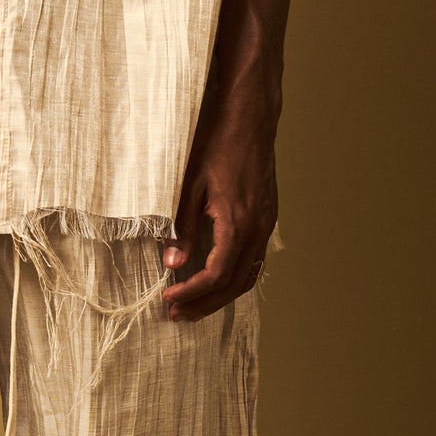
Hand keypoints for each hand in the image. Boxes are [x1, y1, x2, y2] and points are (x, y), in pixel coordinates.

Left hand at [161, 96, 277, 320]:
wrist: (251, 120)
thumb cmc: (218, 145)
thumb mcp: (191, 186)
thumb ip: (182, 228)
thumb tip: (172, 264)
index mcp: (238, 223)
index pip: (215, 274)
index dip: (191, 293)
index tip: (167, 299)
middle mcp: (258, 229)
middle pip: (234, 284)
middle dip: (204, 304)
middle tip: (177, 315)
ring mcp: (267, 225)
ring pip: (248, 276)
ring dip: (221, 296)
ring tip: (194, 306)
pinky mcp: (268, 218)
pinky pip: (256, 261)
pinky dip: (236, 279)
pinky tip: (217, 281)